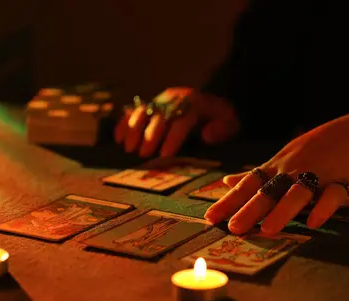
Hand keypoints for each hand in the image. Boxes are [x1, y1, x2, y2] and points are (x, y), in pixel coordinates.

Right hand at [114, 87, 239, 157]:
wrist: (210, 104)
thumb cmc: (220, 118)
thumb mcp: (230, 122)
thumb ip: (223, 129)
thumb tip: (206, 135)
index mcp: (195, 101)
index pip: (182, 119)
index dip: (173, 138)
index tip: (165, 155)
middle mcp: (175, 98)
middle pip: (159, 116)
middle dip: (150, 136)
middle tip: (144, 155)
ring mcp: (161, 100)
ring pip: (143, 111)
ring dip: (133, 130)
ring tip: (129, 149)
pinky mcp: (151, 104)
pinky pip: (134, 111)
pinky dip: (124, 123)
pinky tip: (118, 139)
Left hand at [204, 110, 348, 233]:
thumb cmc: (317, 149)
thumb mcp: (283, 158)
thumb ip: (256, 175)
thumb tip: (226, 181)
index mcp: (278, 167)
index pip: (248, 184)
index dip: (229, 201)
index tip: (210, 217)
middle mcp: (294, 171)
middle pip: (269, 191)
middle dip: (250, 209)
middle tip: (232, 228)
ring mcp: (319, 175)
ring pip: (298, 193)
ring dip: (282, 210)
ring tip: (267, 230)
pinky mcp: (344, 183)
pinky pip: (333, 195)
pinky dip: (323, 208)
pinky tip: (314, 223)